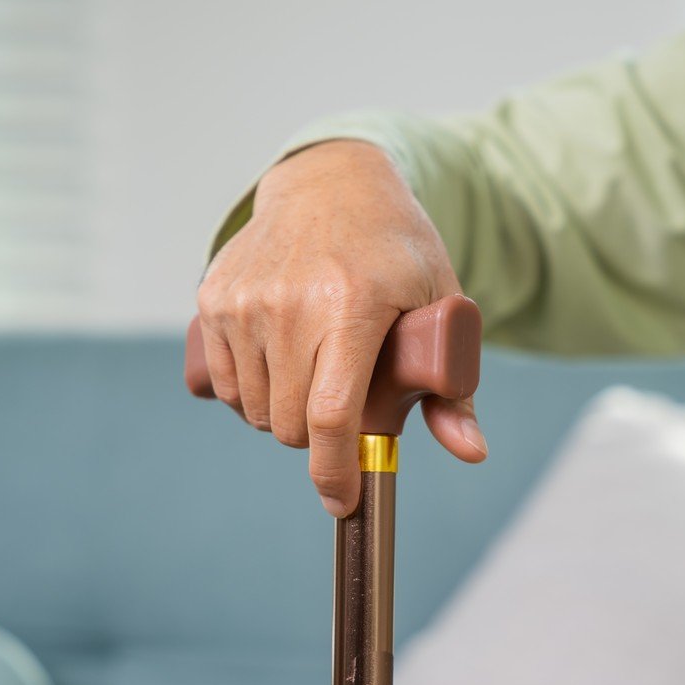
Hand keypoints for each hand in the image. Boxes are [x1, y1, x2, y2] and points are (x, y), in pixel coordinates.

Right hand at [196, 140, 487, 515]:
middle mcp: (291, 303)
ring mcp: (245, 301)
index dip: (336, 472)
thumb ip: (454, 384)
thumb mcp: (440, 302)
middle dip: (319, 441)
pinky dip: (250, 396)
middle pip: (291, 423)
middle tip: (344, 410)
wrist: (330, 182)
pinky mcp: (213, 299)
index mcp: (354, 305)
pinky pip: (225, 384)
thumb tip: (471, 453)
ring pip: (255, 410)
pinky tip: (278, 368)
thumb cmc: (394, 249)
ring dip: (283, 417)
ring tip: (314, 379)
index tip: (343, 501)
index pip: (333, 414)